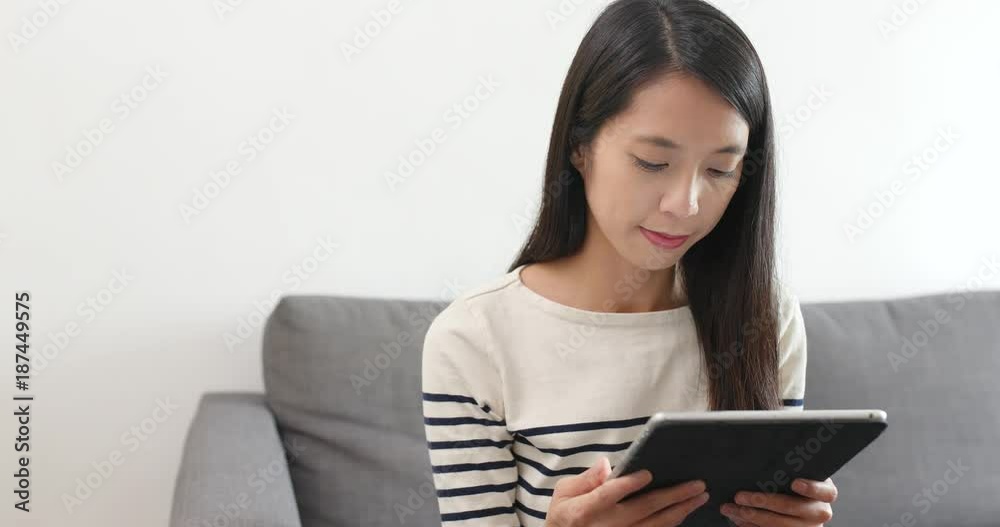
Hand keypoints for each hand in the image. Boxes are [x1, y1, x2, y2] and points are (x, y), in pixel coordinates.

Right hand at [544, 456, 709, 526]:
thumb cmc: (564, 518)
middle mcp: (606, 526)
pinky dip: (672, 524)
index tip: (648, 474)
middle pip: (643, 510)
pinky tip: (685, 512)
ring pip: (656, 525)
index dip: (628, 485)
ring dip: (681, 510)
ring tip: (699, 496)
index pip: (609, 495)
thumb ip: (585, 479)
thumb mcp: (564, 494)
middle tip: (696, 484)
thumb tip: (606, 464)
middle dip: (673, 495)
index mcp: (585, 510)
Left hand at [719, 477, 836, 526]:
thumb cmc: (791, 480)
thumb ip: (786, 467)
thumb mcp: (795, 473)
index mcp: (824, 492)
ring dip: (752, 516)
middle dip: (764, 501)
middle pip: (793, 508)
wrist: (792, 503)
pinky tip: (738, 519)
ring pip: (780, 525)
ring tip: (732, 508)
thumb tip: (759, 455)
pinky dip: (752, 526)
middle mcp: (819, 512)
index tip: (794, 483)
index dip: (811, 488)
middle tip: (740, 496)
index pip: (826, 492)